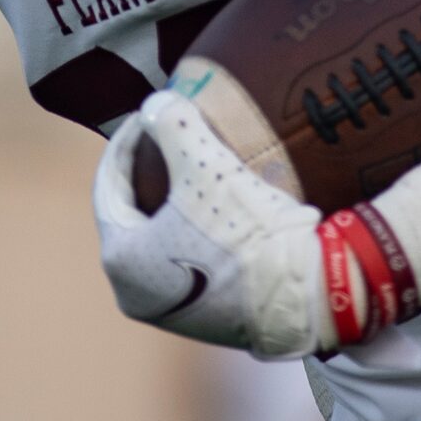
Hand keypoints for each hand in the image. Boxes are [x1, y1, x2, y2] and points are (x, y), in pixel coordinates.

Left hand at [94, 89, 339, 358]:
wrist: (311, 293)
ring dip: (167, 203)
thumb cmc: (249, 232)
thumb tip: (157, 103)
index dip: (125, 144)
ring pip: (156, 239)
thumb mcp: (207, 166)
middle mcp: (134, 294)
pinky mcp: (202, 318)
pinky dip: (188, 230)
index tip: (147, 117)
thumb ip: (174, 125)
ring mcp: (168, 311)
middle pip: (130, 214)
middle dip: (143, 174)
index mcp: (122, 261)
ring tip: (186, 168)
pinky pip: (182, 260)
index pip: (108, 186)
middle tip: (162, 141)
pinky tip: (209, 206)